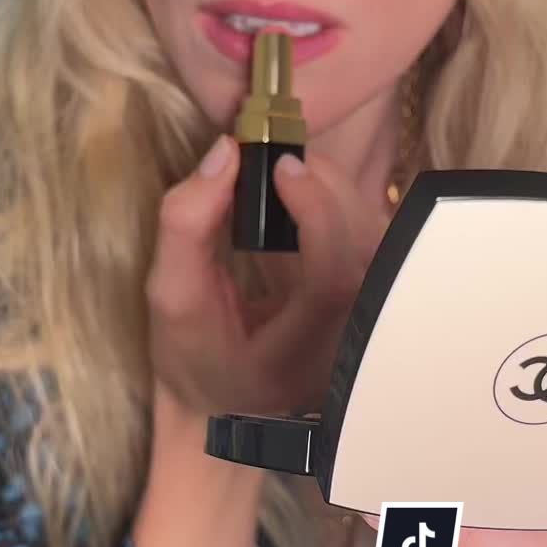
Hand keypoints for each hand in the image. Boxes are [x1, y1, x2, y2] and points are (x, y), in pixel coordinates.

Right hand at [147, 135, 387, 426]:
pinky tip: (304, 195)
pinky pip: (372, 240)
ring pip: (376, 239)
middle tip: (279, 154)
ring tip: (286, 170)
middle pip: (363, 251)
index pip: (331, 282)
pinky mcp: (369, 300)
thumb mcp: (171, 295)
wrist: (223, 395)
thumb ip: (187, 225)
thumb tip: (225, 152)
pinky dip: (342, 204)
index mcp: (295, 359)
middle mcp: (346, 346)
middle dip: (327, 186)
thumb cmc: (193, 353)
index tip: (282, 166)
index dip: (318, 216)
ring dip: (336, 190)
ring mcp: (366, 324)